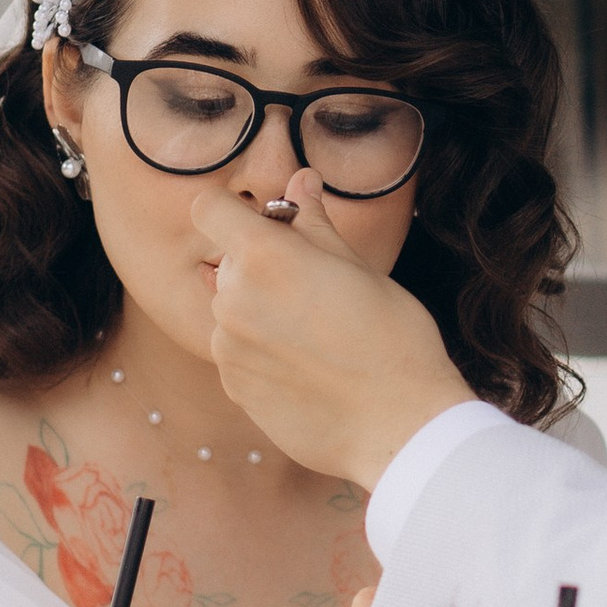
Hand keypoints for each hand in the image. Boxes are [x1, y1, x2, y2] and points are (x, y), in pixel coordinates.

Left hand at [207, 174, 473, 488]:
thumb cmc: (392, 338)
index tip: (270, 226)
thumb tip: (300, 181)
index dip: (234, 211)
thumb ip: (315, 223)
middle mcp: (233, 298)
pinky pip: (236, 350)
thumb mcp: (359, 267)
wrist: (398, 425)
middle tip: (316, 286)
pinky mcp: (232, 386)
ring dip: (261, 309)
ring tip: (316, 334)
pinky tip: (307, 367)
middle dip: (261, 263)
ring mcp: (227, 347)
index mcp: (265, 256)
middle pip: (228, 260)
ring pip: (232, 307)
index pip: (208, 209)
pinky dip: (262, 350)